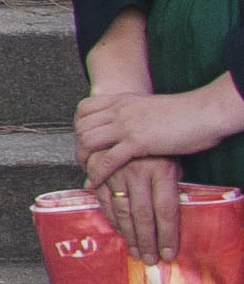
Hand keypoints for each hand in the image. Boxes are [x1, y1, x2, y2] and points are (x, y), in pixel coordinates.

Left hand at [75, 77, 243, 181]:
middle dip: (79, 145)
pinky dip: (97, 173)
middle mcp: (119, 111)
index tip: (83, 139)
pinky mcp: (137, 142)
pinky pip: (107, 160)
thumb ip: (137, 113)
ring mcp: (126, 125)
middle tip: (84, 161)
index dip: (79, 125)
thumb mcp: (151, 107)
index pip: (85, 109)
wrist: (204, 112)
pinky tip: (94, 183)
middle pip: (82, 127)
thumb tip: (133, 125)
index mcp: (122, 100)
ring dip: (84, 160)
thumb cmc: (185, 112)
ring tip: (87, 173)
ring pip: (89, 142)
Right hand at [101, 155, 183, 262]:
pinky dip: (112, 219)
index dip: (167, 234)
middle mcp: (138, 173)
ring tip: (136, 251)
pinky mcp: (99, 171)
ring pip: (123, 211)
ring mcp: (116, 172)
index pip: (166, 210)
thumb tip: (172, 219)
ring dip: (129, 235)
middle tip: (149, 259)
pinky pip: (104, 200)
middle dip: (147, 240)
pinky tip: (120, 231)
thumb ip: (171, 186)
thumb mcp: (173, 161)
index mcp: (161, 170)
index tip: (168, 252)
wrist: (128, 118)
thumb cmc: (158, 145)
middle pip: (143, 215)